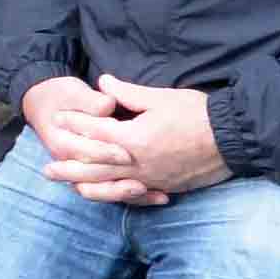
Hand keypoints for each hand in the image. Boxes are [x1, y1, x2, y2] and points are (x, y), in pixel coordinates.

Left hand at [23, 76, 230, 205]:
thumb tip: (103, 82)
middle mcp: (138, 162)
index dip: (76, 124)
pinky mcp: (163, 186)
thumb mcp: (161, 97)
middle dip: (70, 165)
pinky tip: (104, 195)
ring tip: (68, 185)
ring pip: (111, 185)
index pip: (96, 131)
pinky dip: (115, 195)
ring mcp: (150, 178)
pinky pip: (133, 194)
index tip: (58, 120)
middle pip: (95, 165)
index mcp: (135, 138)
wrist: (233, 138)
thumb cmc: (198, 114)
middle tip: (47, 168)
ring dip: (87, 184)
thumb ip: (128, 93)